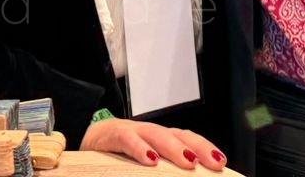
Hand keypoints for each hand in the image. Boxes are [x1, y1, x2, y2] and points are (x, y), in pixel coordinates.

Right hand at [80, 119, 226, 170]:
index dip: (204, 147)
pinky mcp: (111, 135)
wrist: (83, 142)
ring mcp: (131, 131)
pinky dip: (139, 148)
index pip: (186, 139)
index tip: (220, 163)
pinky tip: (150, 160)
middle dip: (197, 147)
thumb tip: (182, 176)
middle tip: (212, 163)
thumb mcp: (140, 166)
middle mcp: (148, 132)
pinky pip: (127, 139)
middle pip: (177, 134)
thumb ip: (162, 172)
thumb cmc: (116, 158)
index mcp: (159, 140)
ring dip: (173, 147)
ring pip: (156, 134)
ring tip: (188, 161)